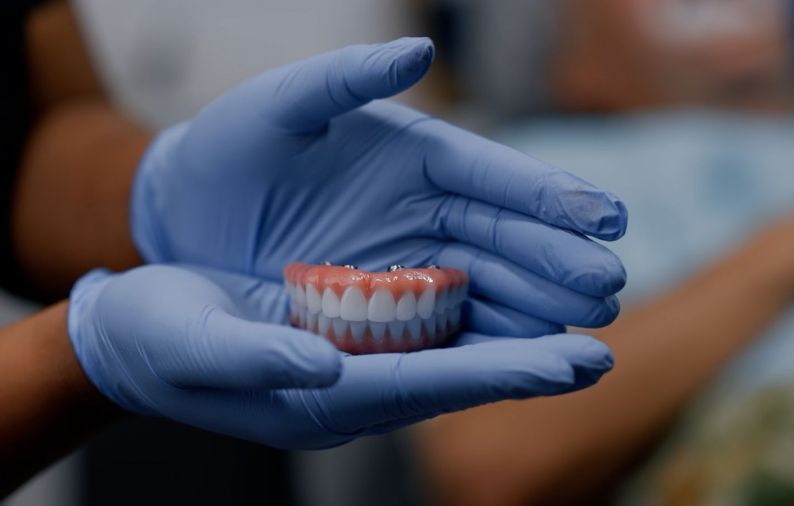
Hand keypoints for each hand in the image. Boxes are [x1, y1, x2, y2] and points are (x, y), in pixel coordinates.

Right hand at [68, 265, 613, 448]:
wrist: (131, 337)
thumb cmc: (155, 342)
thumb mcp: (194, 342)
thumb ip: (255, 357)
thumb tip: (325, 365)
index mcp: (315, 398)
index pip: (420, 387)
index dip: (495, 375)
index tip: (566, 365)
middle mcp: (344, 388)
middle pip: (449, 379)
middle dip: (522, 368)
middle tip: (597, 359)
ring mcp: (346, 366)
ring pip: (443, 357)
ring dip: (507, 346)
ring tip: (574, 332)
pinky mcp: (340, 340)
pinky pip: (417, 335)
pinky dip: (466, 325)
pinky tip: (504, 302)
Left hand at [131, 37, 627, 334]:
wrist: (186, 214)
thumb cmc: (231, 148)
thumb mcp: (280, 107)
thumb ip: (343, 79)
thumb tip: (418, 50)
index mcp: (416, 155)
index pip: (495, 175)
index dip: (552, 195)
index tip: (607, 217)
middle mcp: (426, 210)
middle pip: (507, 237)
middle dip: (559, 260)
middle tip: (607, 286)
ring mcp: (411, 263)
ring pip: (490, 286)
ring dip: (538, 307)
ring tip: (586, 326)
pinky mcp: (386, 310)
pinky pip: (448, 327)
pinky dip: (489, 341)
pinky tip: (526, 357)